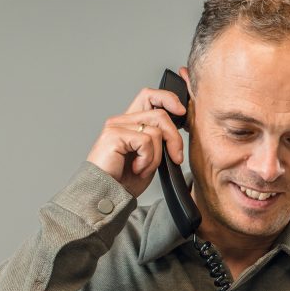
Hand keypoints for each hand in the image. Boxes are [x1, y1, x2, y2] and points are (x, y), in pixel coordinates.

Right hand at [85, 83, 187, 199]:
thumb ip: (159, 141)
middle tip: (176, 157)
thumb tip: (176, 133)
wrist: (107, 194)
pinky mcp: (113, 135)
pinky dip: (148, 160)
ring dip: (157, 156)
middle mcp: (122, 120)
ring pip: (155, 131)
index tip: (182, 112)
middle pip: (159, 114)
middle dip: (174, 138)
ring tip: (144, 168)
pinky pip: (146, 141)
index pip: (149, 96)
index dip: (168, 99)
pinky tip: (137, 169)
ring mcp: (116, 126)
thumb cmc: (124, 179)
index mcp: (130, 122)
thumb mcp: (150, 157)